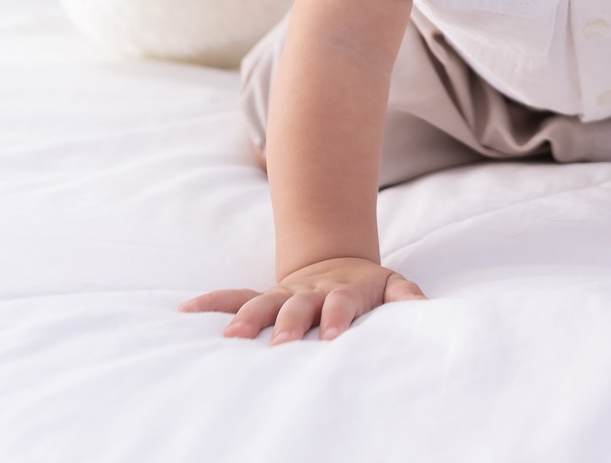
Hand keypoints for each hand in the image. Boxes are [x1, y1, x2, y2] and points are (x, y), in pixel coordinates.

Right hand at [178, 256, 426, 343]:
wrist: (337, 264)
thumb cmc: (366, 287)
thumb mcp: (390, 285)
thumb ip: (404, 294)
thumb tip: (423, 306)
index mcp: (342, 291)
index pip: (341, 303)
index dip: (337, 317)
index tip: (332, 337)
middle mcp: (310, 292)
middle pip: (298, 305)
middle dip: (288, 323)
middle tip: (278, 345)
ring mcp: (285, 293)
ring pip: (263, 302)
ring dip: (247, 316)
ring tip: (229, 335)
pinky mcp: (266, 297)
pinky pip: (235, 296)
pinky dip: (213, 302)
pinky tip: (186, 310)